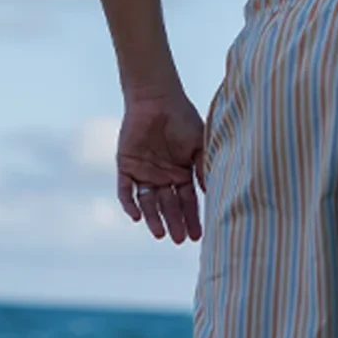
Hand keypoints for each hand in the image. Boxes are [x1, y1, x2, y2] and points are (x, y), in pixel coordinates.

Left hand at [115, 92, 205, 243]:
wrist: (157, 98)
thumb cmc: (182, 118)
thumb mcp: (199, 145)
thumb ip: (203, 168)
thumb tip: (211, 193)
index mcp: (181, 173)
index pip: (187, 201)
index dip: (192, 218)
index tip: (196, 236)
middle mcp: (162, 177)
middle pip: (168, 205)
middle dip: (174, 222)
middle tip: (178, 239)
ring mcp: (144, 173)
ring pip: (148, 202)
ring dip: (153, 218)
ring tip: (160, 233)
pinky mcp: (126, 166)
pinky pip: (126, 189)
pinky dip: (129, 202)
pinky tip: (136, 216)